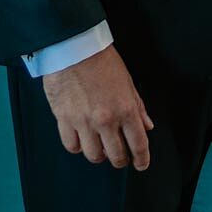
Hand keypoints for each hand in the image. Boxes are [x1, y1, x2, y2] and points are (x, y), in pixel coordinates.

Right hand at [41, 45, 154, 170]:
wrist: (73, 47)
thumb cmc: (102, 60)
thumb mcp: (127, 81)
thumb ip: (138, 107)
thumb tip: (147, 126)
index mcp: (125, 109)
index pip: (138, 144)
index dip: (142, 159)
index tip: (141, 164)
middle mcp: (105, 120)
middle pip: (116, 156)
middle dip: (121, 160)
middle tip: (120, 156)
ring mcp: (84, 121)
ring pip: (93, 155)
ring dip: (99, 154)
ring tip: (99, 145)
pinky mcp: (64, 119)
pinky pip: (72, 146)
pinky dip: (78, 146)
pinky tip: (81, 138)